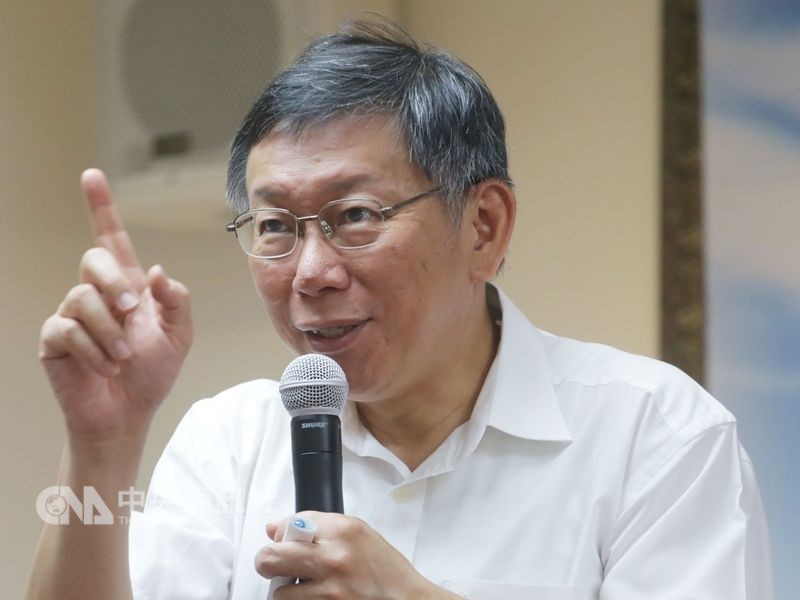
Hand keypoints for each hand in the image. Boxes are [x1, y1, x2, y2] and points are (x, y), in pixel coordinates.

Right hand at [39, 169, 192, 441]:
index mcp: (128, 288)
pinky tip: (107, 367)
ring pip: (82, 298)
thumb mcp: (179, 335)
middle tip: (131, 312)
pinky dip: (94, 350)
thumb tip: (154, 270)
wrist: (128, 414)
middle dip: (113, 284)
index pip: (113, 240)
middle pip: (93, 260)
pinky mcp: (55, 339)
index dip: (102, 208)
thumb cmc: (152, 374)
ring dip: (111, 331)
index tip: (92, 175)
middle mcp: (98, 295)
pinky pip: (66, 329)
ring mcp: (73, 315)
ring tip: (124, 357)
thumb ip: (175, 300)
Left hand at [256, 512, 458, 598]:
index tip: (286, 541)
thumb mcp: (360, 535)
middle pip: (271, 557)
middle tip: (275, 567)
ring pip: (278, 593)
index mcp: (344, 530)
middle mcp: (334, 558)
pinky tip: (315, 598)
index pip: (291, 524)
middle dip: (268, 562)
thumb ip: (320, 527)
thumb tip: (276, 528)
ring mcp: (329, 590)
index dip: (283, 534)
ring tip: (304, 589)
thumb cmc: (388, 572)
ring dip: (286, 592)